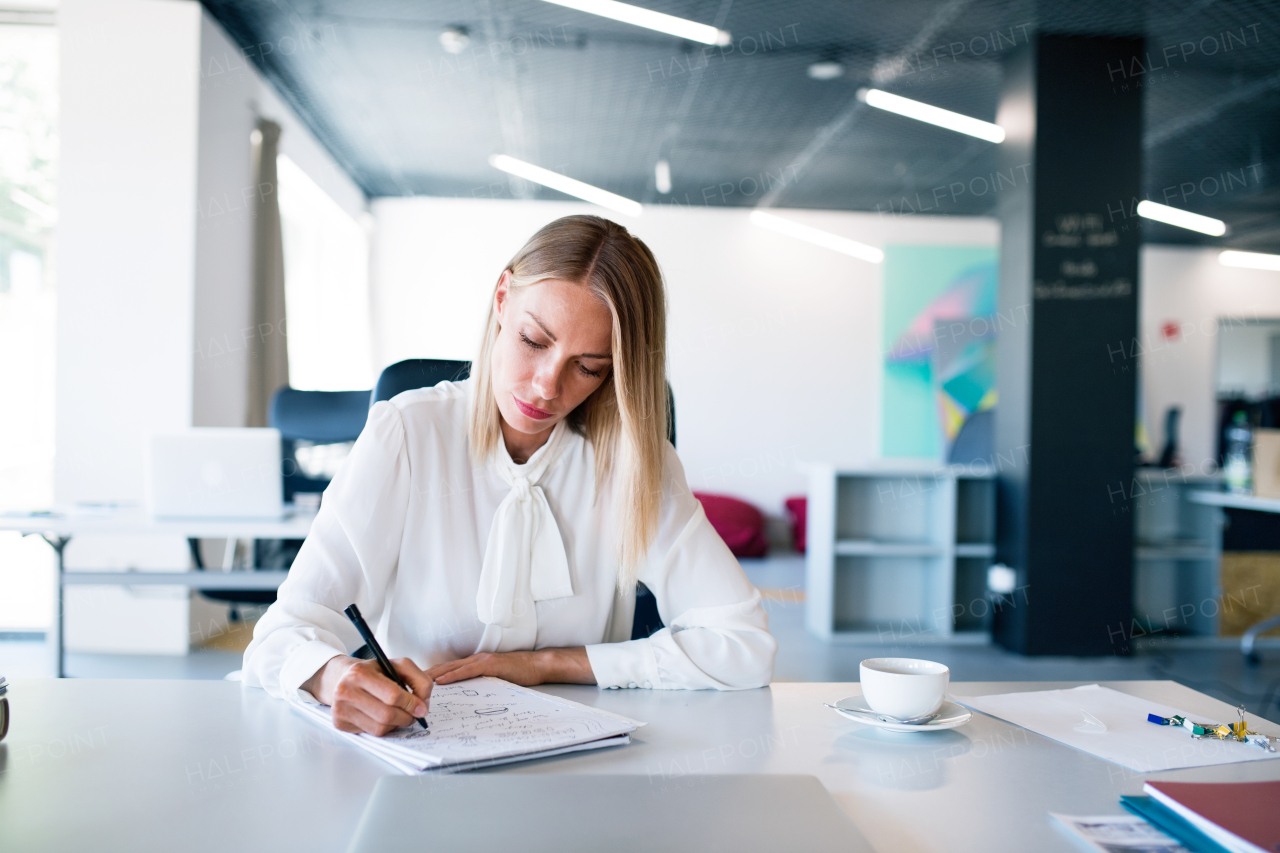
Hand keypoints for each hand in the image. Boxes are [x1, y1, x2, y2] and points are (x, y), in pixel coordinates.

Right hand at [302, 655, 433, 735]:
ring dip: (396, 724)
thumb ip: (418, 679)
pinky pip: (371, 733)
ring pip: (380, 728)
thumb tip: (423, 706)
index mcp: (360, 673)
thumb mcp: (398, 665)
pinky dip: (384, 728)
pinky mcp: (340, 723)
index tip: (422, 708)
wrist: (344, 678)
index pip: (392, 695)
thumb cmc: (375, 672)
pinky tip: (383, 717)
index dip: (411, 703)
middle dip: (406, 717)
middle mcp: (345, 691)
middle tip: (413, 714)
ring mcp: (340, 709)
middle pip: (387, 715)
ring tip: (399, 714)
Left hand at [426, 647, 594, 686]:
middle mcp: (474, 659)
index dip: (430, 675)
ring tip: (416, 683)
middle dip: (424, 675)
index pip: (447, 669)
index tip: (414, 683)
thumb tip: (464, 696)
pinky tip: (441, 681)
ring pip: (451, 668)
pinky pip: (466, 671)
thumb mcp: (494, 679)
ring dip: (433, 676)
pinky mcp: (490, 665)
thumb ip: (479, 683)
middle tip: (407, 683)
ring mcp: (481, 661)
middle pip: (444, 667)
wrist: (537, 665)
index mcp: (474, 664)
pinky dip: (452, 675)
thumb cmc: (519, 674)